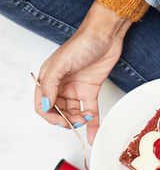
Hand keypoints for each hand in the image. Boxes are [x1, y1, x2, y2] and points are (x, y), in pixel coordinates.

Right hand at [34, 0, 131, 144]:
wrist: (106, 35)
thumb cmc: (82, 43)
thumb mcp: (60, 64)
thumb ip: (50, 85)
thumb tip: (46, 106)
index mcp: (48, 78)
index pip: (42, 105)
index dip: (50, 117)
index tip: (61, 122)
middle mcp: (61, 85)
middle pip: (58, 112)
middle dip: (66, 120)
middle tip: (77, 121)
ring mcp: (76, 89)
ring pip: (73, 113)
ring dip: (79, 121)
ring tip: (86, 118)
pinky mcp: (91, 90)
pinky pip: (90, 111)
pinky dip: (92, 123)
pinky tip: (94, 134)